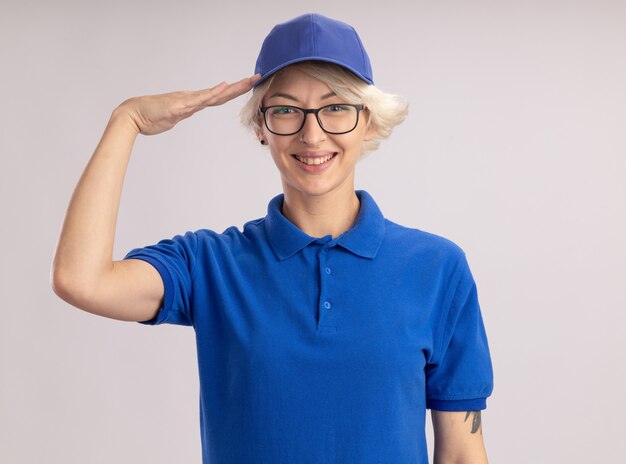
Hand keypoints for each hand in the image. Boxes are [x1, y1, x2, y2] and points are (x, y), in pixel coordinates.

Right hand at [116, 74, 260, 135]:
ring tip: (247, 81)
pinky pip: (197, 100)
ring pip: (213, 94)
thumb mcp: (173, 117)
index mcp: (192, 103)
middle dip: (240, 86)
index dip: (234, 91)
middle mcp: (192, 99)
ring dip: (232, 88)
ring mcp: (185, 102)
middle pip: (221, 94)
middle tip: (257, 77)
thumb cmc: (150, 117)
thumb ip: (183, 112)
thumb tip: (189, 111)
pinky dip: (211, 93)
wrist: (132, 116)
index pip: (218, 97)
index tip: (249, 86)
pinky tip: (222, 87)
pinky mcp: (178, 106)